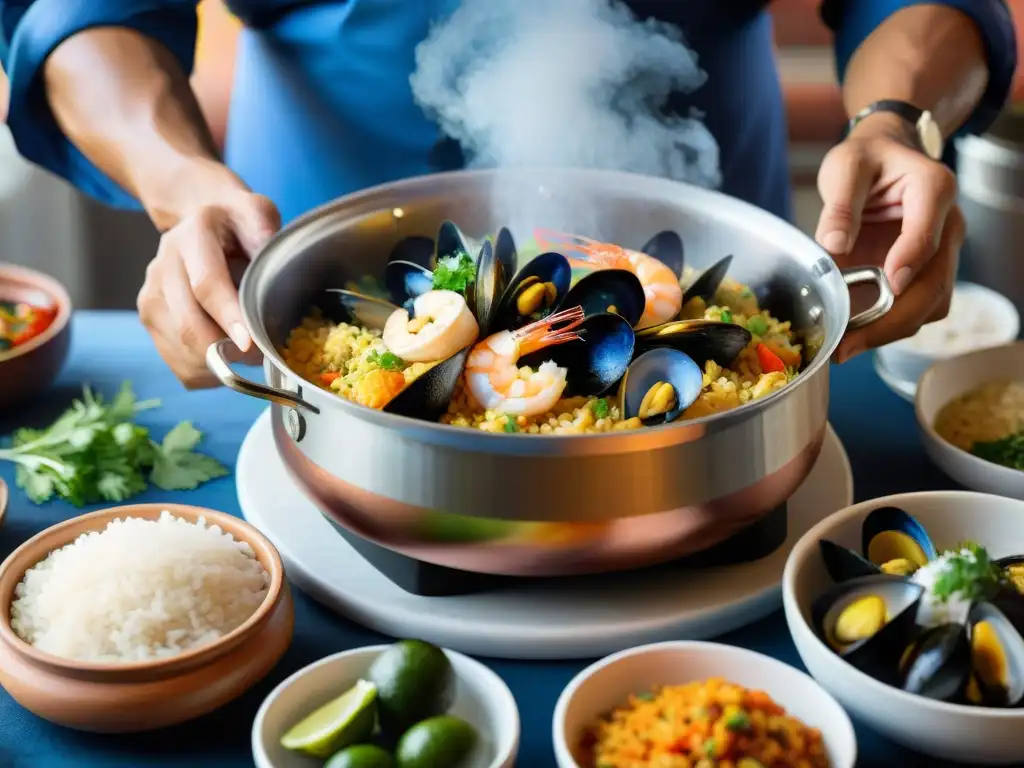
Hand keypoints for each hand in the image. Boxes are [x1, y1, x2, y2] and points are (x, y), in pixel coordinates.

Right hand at [137, 173, 280, 387]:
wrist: (201, 224)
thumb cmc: (236, 225)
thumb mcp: (255, 214)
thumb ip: (264, 233)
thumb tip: (272, 266)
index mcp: (192, 238)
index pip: (206, 284)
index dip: (228, 317)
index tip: (250, 344)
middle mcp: (162, 267)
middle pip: (189, 325)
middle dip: (228, 352)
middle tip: (262, 358)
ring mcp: (151, 296)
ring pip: (183, 349)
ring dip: (220, 365)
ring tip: (248, 356)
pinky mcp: (149, 320)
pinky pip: (178, 363)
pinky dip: (207, 373)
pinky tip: (227, 358)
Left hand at [814, 112, 963, 362]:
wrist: (883, 157)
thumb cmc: (868, 159)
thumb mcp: (845, 167)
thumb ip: (840, 204)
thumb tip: (834, 245)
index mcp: (933, 190)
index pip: (929, 233)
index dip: (910, 261)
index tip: (889, 286)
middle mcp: (947, 225)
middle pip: (934, 283)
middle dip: (892, 319)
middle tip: (848, 345)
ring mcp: (941, 253)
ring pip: (931, 304)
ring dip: (892, 330)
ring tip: (846, 347)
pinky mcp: (926, 272)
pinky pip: (918, 308)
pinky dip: (890, 325)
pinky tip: (856, 334)